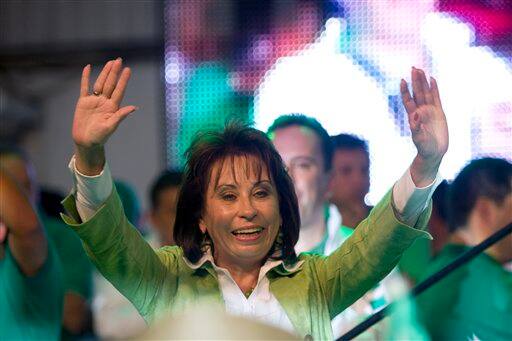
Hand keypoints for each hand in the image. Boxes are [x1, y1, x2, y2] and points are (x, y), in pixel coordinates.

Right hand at [72, 58, 136, 173]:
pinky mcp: (83, 102)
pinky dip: (85, 77)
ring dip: (104, 73)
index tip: (128, 70)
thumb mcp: (110, 126)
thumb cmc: (100, 137)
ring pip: (100, 83)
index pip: (119, 90)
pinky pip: (84, 87)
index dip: (123, 80)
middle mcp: (104, 102)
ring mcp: (94, 101)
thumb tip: (133, 108)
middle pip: (110, 84)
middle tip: (119, 60)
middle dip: (114, 72)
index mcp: (112, 107)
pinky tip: (88, 67)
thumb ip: (120, 116)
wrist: (85, 142)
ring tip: (110, 62)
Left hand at [400, 67, 448, 185]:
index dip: (405, 91)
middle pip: (417, 93)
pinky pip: (436, 97)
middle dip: (415, 81)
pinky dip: (434, 88)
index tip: (402, 80)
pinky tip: (432, 79)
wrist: (434, 152)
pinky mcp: (439, 112)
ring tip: (421, 70)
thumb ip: (416, 128)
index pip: (408, 100)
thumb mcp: (419, 139)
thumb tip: (414, 116)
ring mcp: (430, 111)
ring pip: (426, 93)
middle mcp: (421, 111)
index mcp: (414, 116)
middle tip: (413, 68)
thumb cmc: (424, 147)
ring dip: (423, 82)